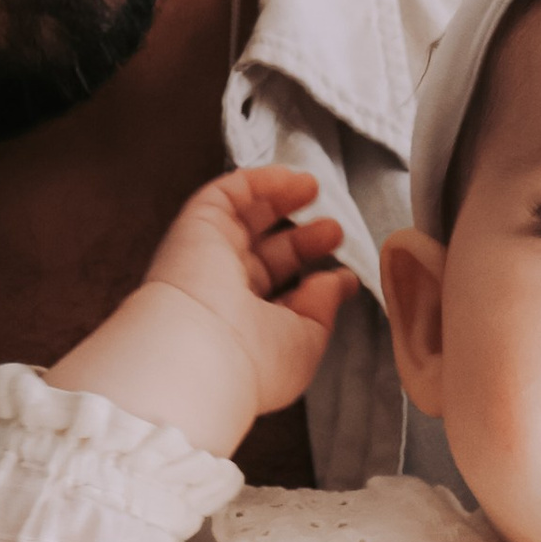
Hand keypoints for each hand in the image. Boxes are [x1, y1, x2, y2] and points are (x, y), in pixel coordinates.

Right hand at [59, 165, 354, 453]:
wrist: (203, 353)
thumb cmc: (255, 363)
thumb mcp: (306, 342)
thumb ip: (324, 307)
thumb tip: (338, 280)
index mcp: (244, 328)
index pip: (278, 295)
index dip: (311, 279)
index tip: (343, 272)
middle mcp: (221, 293)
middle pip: (265, 255)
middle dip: (301, 240)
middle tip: (334, 229)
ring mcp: (207, 257)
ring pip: (245, 219)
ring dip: (280, 200)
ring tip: (315, 188)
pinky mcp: (197, 226)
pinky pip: (227, 194)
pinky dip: (258, 181)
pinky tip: (291, 178)